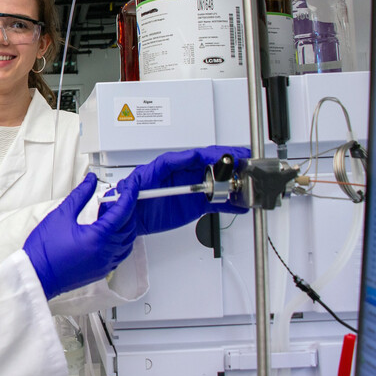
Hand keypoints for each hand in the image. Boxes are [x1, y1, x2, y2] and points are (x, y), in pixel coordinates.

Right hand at [23, 173, 137, 299]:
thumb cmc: (44, 250)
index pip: (123, 211)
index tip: (129, 185)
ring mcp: (105, 264)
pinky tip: (109, 231)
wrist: (36, 275)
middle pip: (129, 226)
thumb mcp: (62, 215)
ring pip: (127, 241)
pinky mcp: (102, 271)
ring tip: (112, 212)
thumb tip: (91, 182)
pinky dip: (120, 239)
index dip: (129, 194)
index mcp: (98, 238)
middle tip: (118, 195)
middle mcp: (106, 253)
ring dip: (125, 224)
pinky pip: (120, 253)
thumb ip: (80, 195)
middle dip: (127, 208)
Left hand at [116, 145, 250, 235]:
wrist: (131, 221)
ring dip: (231, 182)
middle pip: (207, 165)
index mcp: (166, 166)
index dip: (206, 155)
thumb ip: (146, 178)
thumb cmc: (130, 199)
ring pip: (215, 182)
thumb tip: (158, 170)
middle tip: (241, 162)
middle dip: (226, 163)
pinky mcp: (195, 204)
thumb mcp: (135, 186)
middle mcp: (181, 175)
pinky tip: (239, 204)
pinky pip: (215, 202)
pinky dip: (228, 203)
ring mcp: (190, 189)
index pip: (189, 156)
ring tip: (245, 182)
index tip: (218, 155)